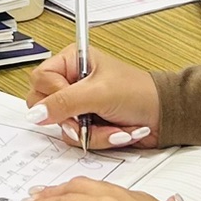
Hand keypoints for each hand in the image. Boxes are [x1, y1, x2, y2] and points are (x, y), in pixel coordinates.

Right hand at [26, 44, 161, 149]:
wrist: (164, 117)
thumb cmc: (139, 93)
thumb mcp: (99, 93)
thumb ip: (64, 102)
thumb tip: (37, 113)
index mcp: (73, 61)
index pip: (40, 79)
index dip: (53, 95)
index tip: (73, 102)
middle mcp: (72, 81)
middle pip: (44, 105)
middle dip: (71, 118)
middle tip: (86, 118)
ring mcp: (79, 105)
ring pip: (62, 126)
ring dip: (90, 131)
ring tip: (112, 124)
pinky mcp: (87, 124)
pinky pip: (77, 137)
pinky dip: (98, 138)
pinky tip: (115, 131)